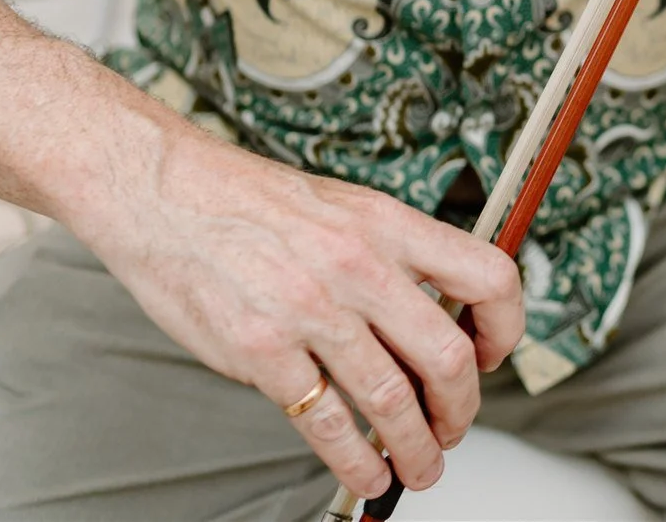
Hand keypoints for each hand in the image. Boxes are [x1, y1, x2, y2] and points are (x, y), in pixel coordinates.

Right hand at [71, 131, 523, 500]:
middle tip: (455, 425)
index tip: (492, 354)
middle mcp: (359, 267)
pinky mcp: (262, 352)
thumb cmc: (246, 200)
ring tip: (421, 466)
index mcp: (387, 224)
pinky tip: (366, 473)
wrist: (160, 192)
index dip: (505, 327)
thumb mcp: (342, 206)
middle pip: (449, 356)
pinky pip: (327, 425)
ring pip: (394, 402)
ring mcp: (310, 312)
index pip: (488, 276)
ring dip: (418, 449)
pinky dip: (356, 462)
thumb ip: (392, 254)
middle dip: (462, 407)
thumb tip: (435, 312)